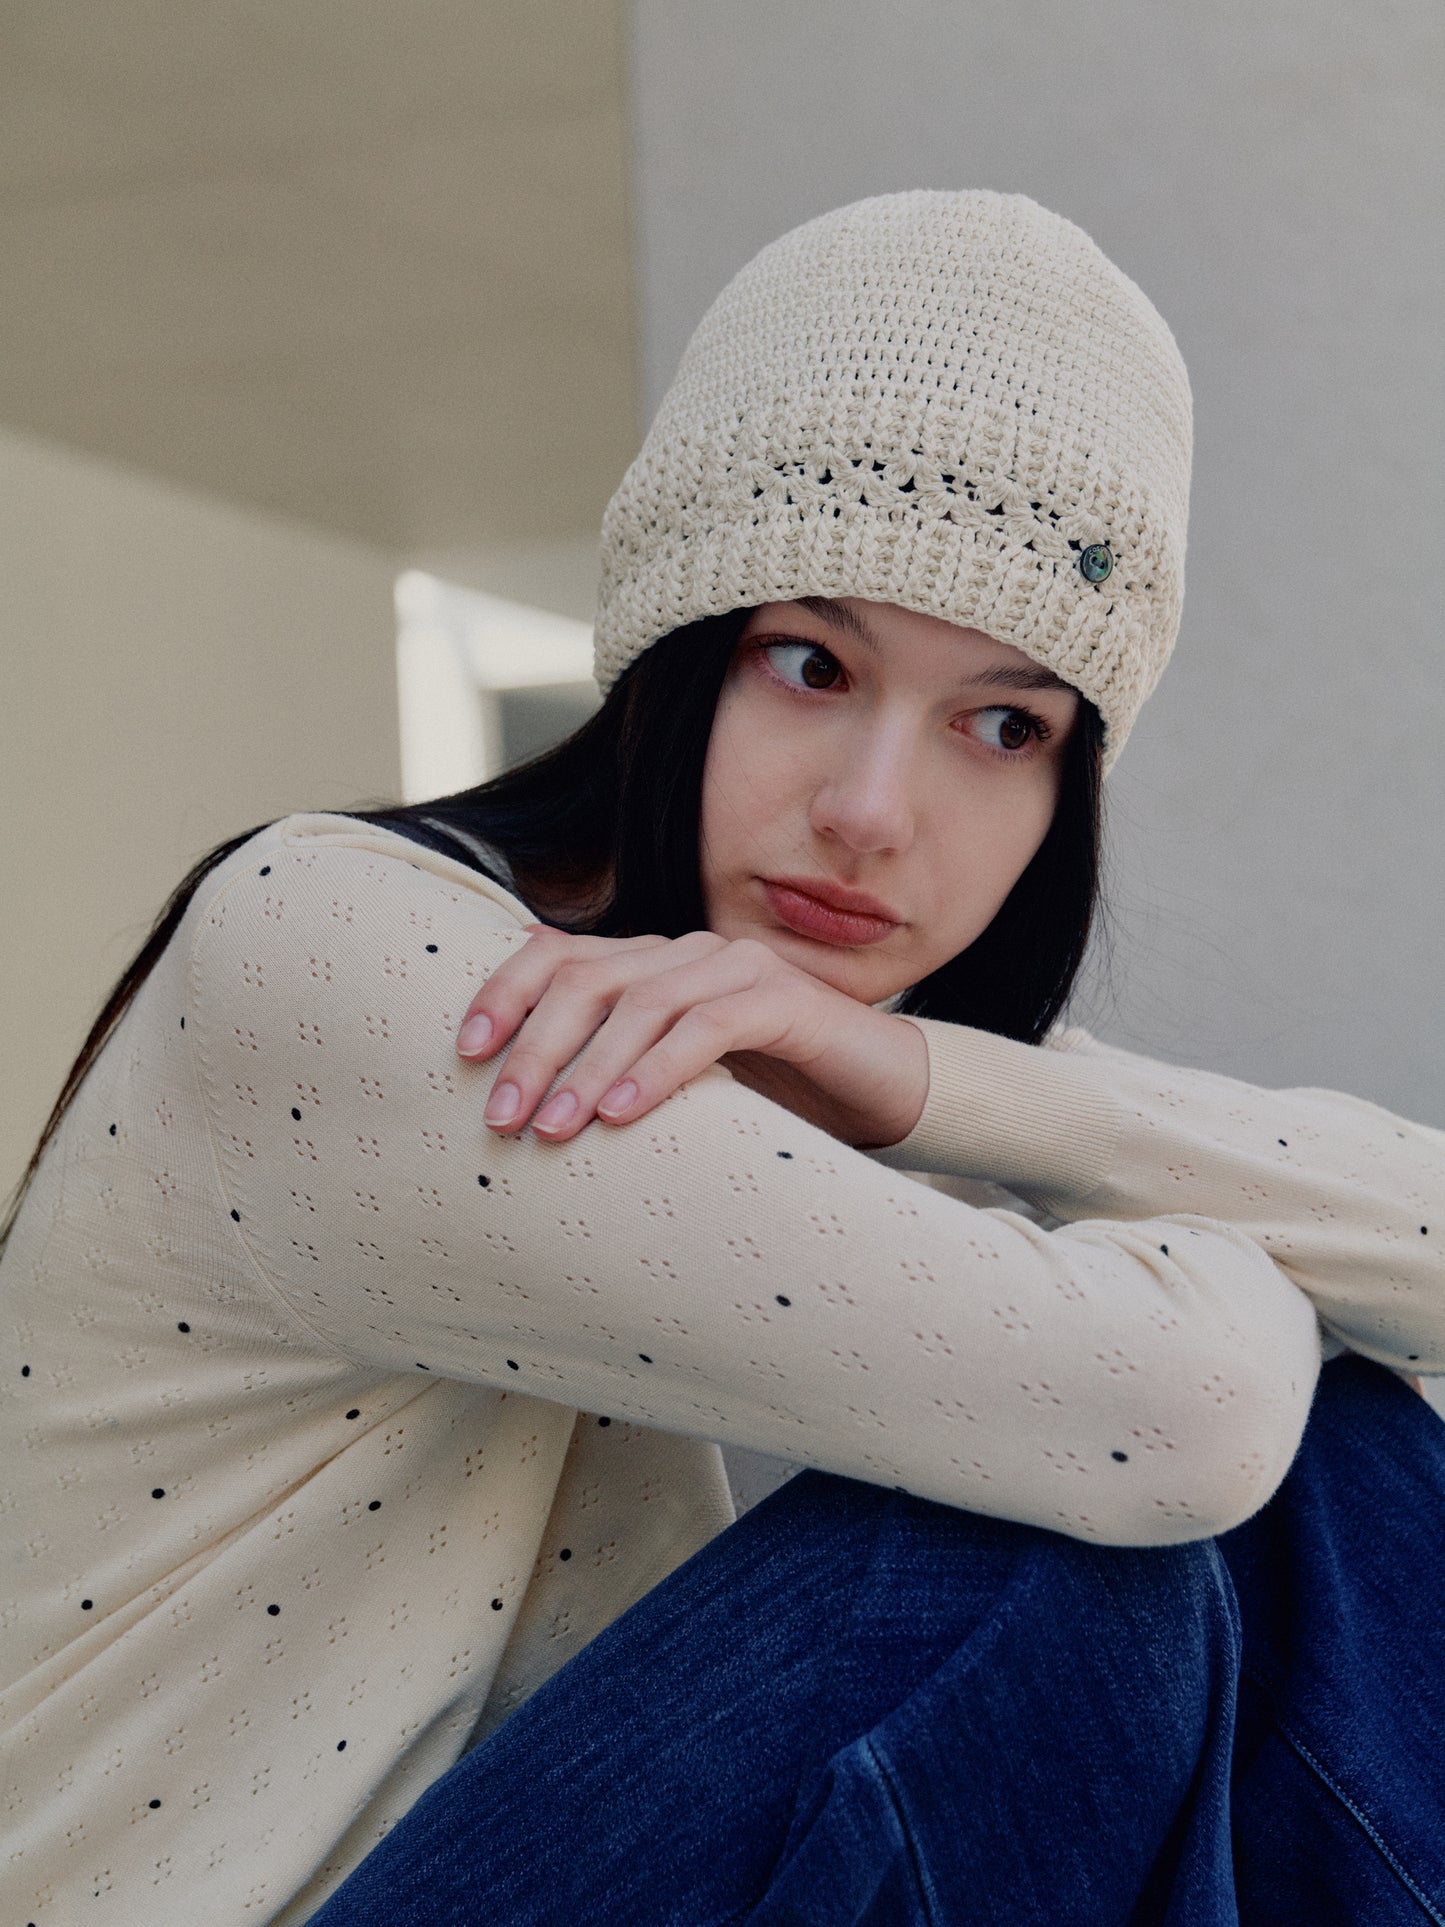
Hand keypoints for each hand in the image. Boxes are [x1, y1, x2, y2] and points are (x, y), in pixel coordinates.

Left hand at [454, 924, 929, 1149]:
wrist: (879, 1091)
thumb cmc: (767, 1095)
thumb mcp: (671, 1084)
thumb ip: (608, 1073)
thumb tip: (517, 1104)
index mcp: (650, 963)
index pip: (557, 956)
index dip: (505, 994)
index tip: (465, 1052)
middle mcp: (686, 951)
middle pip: (586, 980)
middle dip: (534, 1048)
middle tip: (501, 1116)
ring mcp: (736, 966)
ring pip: (640, 1003)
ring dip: (586, 1068)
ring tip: (553, 1128)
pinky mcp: (782, 998)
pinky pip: (707, 1027)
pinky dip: (657, 1069)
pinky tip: (621, 1113)